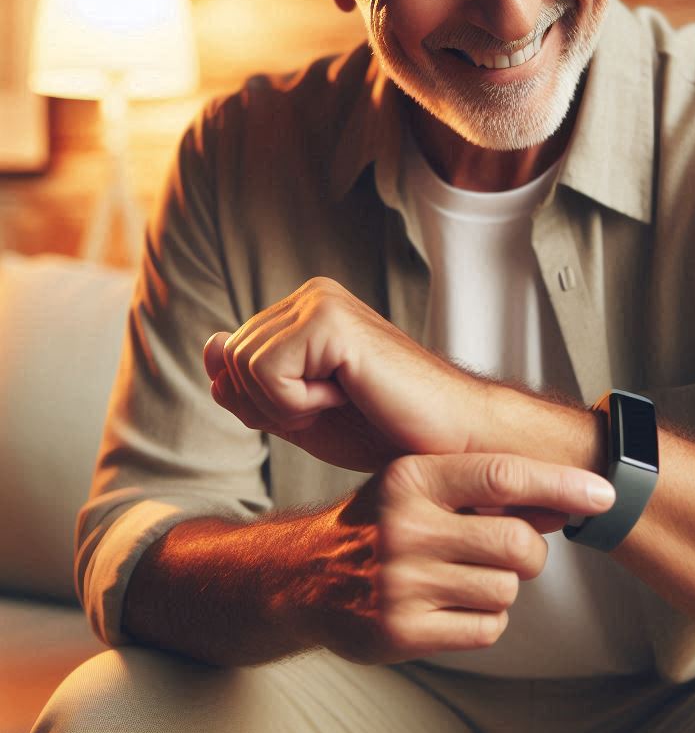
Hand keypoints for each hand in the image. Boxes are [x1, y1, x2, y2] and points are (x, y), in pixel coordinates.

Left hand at [204, 277, 487, 471]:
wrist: (447, 438)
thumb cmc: (383, 428)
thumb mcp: (298, 413)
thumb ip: (250, 384)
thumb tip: (209, 344)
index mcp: (304, 309)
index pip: (230, 360)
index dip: (263, 402)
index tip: (325, 404)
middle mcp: (311, 294)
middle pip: (230, 361)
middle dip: (270, 404)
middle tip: (335, 405)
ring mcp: (321, 300)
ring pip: (242, 368)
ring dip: (287, 406)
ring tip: (345, 397)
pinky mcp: (330, 320)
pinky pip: (267, 373)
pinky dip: (298, 404)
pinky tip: (348, 393)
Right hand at [285, 452, 614, 664]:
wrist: (304, 576)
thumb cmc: (380, 521)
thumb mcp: (420, 484)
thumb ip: (486, 487)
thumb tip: (567, 494)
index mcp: (412, 478)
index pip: (503, 475)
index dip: (562, 484)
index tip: (605, 493)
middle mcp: (404, 526)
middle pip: (518, 544)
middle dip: (529, 553)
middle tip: (510, 551)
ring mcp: (400, 582)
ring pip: (506, 590)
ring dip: (500, 587)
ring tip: (464, 576)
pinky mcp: (399, 631)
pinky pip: (486, 630)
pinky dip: (484, 621)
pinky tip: (452, 604)